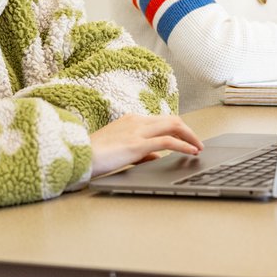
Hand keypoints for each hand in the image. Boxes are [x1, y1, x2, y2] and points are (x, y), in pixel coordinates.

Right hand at [89, 114, 203, 177]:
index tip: (187, 138)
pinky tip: (191, 152)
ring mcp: (137, 131)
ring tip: (198, 148)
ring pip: (173, 126)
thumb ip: (140, 152)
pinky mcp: (137, 144)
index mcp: (131, 120)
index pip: (162, 120)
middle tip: (198, 143)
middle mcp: (136, 121)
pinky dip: (183, 145)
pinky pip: (167, 142)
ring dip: (190, 137)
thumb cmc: (95, 156)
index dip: (178, 129)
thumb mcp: (120, 149)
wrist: (78, 156)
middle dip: (188, 131)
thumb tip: (156, 157)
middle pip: (171, 120)